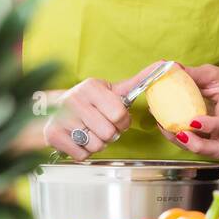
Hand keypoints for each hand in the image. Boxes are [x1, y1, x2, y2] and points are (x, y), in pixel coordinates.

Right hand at [43, 62, 162, 160]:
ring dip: (99, 144)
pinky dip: (84, 152)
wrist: (54, 110)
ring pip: (96, 145)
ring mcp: (61, 117)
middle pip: (109, 133)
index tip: (117, 118)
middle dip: (111, 134)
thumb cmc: (91, 102)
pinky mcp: (52, 135)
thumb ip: (139, 81)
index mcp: (92, 87)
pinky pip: (82, 154)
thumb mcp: (113, 90)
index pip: (119, 114)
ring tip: (91, 132)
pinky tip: (79, 139)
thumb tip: (166, 64)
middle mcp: (74, 100)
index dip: (123, 121)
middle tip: (103, 126)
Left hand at [160, 63, 218, 159]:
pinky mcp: (206, 140)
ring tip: (165, 126)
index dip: (210, 126)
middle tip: (181, 134)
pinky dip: (176, 139)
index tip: (193, 121)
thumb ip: (195, 73)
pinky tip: (164, 125)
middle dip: (197, 146)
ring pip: (202, 151)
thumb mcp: (215, 75)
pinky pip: (192, 146)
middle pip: (217, 150)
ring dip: (182, 143)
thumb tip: (172, 67)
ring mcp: (217, 138)